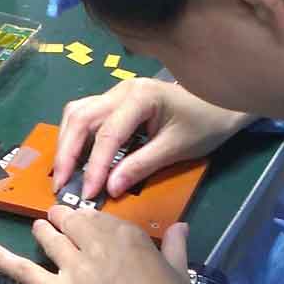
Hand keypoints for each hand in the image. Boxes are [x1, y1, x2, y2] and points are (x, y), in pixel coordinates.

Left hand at [0, 206, 216, 283]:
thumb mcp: (180, 272)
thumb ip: (175, 245)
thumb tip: (179, 226)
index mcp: (128, 235)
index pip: (97, 217)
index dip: (90, 222)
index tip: (89, 228)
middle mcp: (98, 244)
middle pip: (68, 221)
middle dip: (62, 220)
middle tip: (60, 223)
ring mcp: (76, 269)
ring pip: (48, 237)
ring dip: (43, 231)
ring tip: (41, 230)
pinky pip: (23, 270)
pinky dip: (1, 257)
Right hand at [54, 79, 254, 199]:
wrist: (222, 103)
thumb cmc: (204, 125)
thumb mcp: (176, 149)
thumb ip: (141, 166)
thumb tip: (109, 188)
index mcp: (140, 97)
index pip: (107, 134)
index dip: (95, 166)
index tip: (89, 193)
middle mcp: (121, 90)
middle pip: (81, 118)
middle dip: (67, 153)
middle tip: (61, 184)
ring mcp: (116, 92)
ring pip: (77, 112)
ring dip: (66, 142)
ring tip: (63, 172)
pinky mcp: (115, 100)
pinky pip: (85, 114)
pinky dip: (75, 135)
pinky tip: (74, 156)